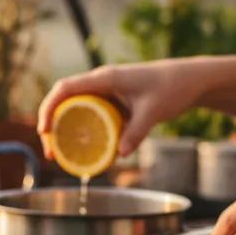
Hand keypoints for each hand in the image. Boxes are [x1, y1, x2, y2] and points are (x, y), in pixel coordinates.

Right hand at [37, 61, 206, 158]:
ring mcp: (104, 92)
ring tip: (60, 154)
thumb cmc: (172, 87)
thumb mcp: (153, 111)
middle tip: (51, 151)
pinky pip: (88, 115)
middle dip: (50, 124)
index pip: (65, 89)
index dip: (49, 108)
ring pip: (73, 109)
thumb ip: (135, 132)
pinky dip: (80, 130)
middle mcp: (100, 83)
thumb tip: (118, 156)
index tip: (44, 130)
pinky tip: (82, 149)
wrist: (191, 80)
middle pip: (62, 100)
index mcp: (104, 78)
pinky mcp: (112, 102)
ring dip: (62, 129)